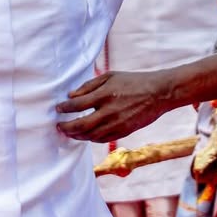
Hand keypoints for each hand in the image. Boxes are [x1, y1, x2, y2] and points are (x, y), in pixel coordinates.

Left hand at [56, 69, 172, 143]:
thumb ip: (89, 86)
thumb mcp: (110, 76)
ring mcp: (117, 124)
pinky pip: (103, 140)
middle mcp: (110, 111)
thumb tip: (71, 96)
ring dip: (77, 135)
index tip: (58, 108)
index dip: (64, 108)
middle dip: (67, 127)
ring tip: (69, 132)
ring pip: (91, 136)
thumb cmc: (133, 81)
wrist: (158, 93)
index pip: (77, 105)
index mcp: (105, 94)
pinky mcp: (124, 132)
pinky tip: (86, 135)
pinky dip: (91, 139)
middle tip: (59, 126)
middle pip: (81, 125)